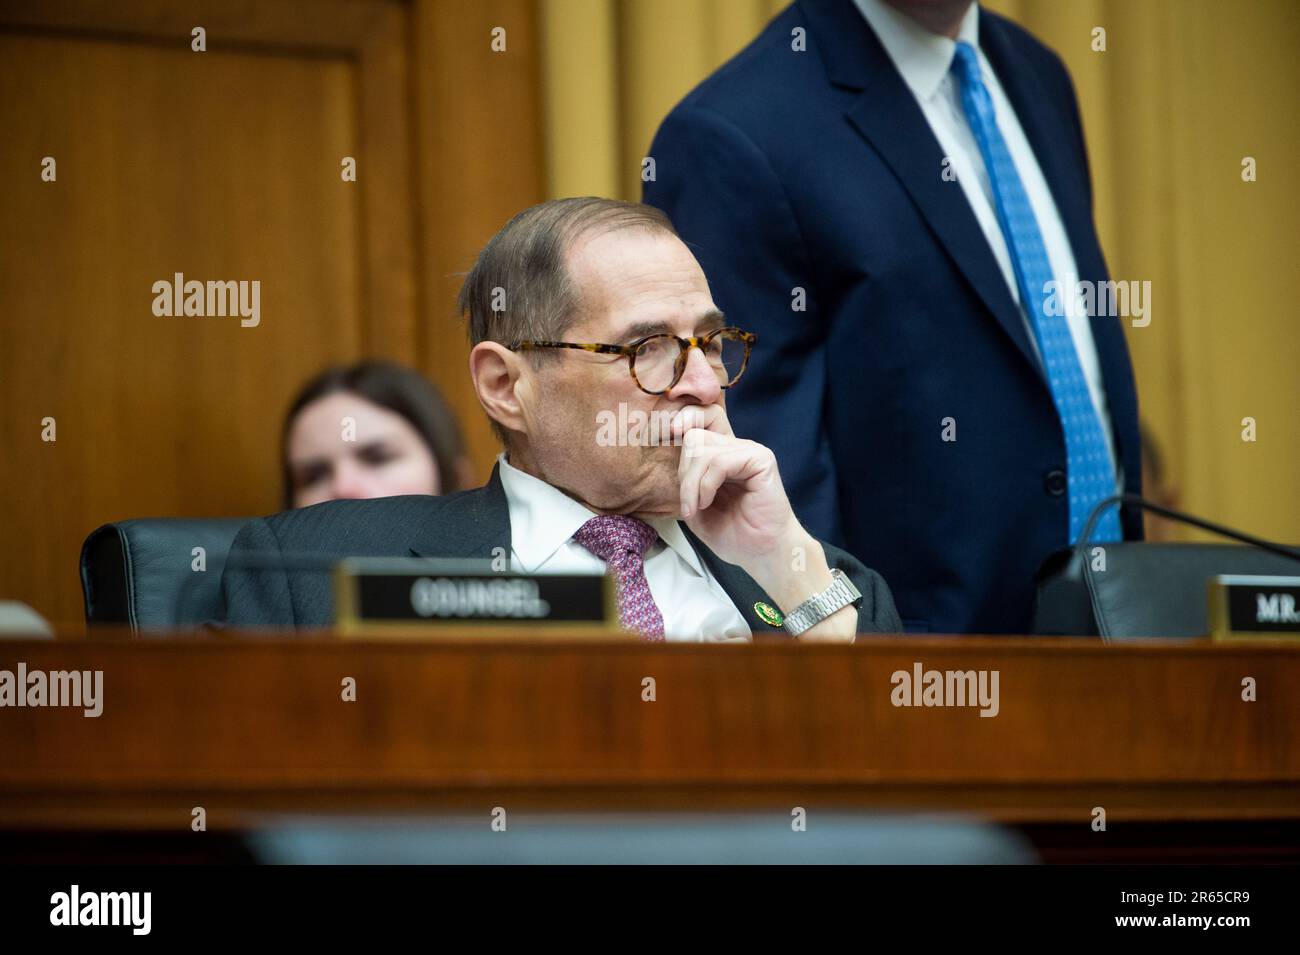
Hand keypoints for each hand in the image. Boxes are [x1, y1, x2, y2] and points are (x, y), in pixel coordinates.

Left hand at [671, 405, 797, 567]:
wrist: (761, 553)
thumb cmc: (732, 533)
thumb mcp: (695, 506)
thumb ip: (684, 481)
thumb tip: (666, 450)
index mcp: (722, 454)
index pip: (699, 419)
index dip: (681, 422)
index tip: (660, 438)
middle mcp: (736, 447)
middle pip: (694, 436)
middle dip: (683, 472)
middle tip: (688, 503)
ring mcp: (749, 451)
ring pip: (702, 448)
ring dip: (692, 483)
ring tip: (697, 507)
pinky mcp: (760, 459)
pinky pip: (719, 462)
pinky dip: (706, 485)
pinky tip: (707, 503)